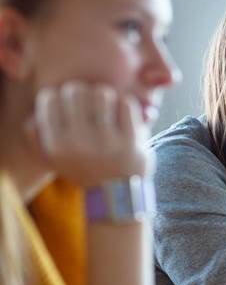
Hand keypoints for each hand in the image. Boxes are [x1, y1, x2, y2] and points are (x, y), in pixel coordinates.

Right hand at [29, 82, 150, 186]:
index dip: (58, 95)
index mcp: (57, 145)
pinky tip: (122, 113)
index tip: (67, 103)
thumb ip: (36, 137)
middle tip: (87, 102)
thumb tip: (34, 115)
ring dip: (104, 96)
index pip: (50, 98)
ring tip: (105, 106)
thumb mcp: (52, 160)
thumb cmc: (84, 170)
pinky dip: (124, 104)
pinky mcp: (132, 140)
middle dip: (81, 91)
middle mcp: (80, 142)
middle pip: (75, 90)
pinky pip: (126, 104)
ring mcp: (108, 141)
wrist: (116, 194)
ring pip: (102, 93)